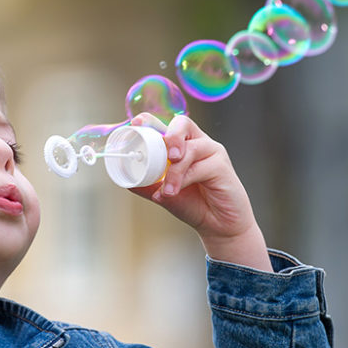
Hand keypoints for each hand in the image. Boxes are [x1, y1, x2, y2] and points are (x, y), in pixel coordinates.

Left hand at [128, 113, 271, 270]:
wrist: (218, 226)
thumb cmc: (194, 204)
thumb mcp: (164, 194)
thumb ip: (147, 185)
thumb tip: (125, 179)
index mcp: (183, 145)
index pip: (167, 125)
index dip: (151, 121)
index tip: (136, 124)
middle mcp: (198, 143)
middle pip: (182, 124)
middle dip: (169, 135)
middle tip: (163, 154)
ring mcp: (212, 152)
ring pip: (189, 149)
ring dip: (174, 171)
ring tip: (167, 191)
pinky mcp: (222, 166)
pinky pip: (201, 167)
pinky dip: (184, 179)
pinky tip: (175, 192)